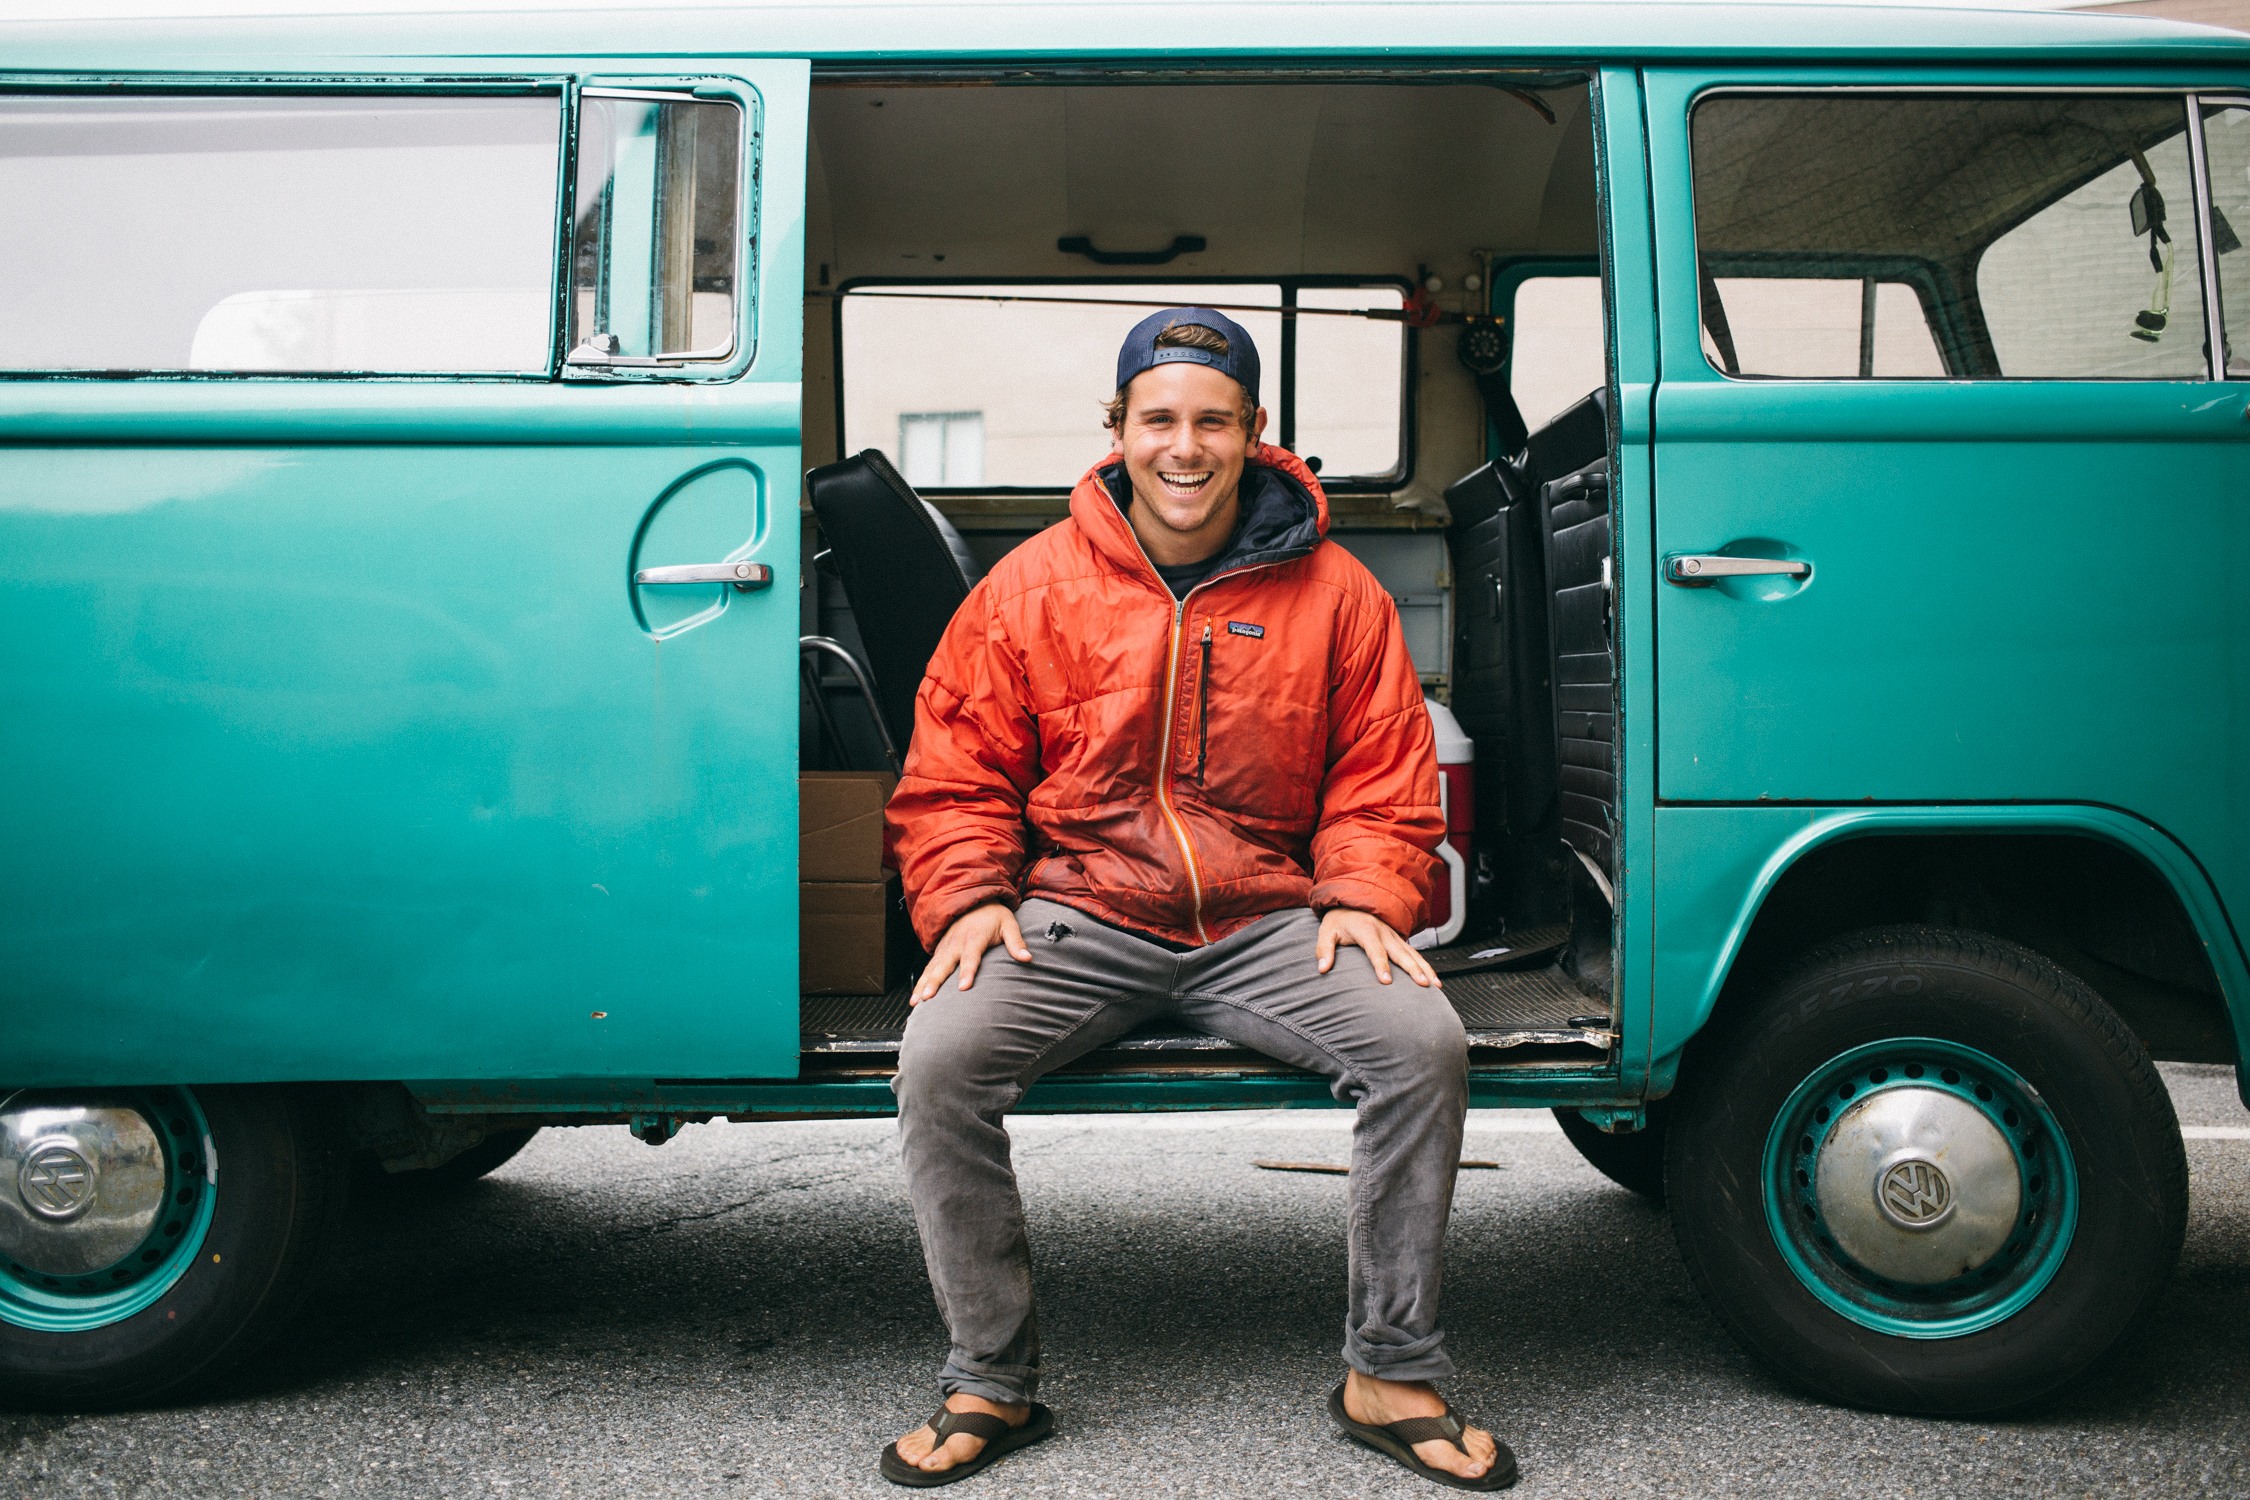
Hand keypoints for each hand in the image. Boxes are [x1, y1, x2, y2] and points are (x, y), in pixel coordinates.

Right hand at [911, 902, 1030, 1004]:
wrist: (972, 899)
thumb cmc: (993, 915)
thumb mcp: (1009, 924)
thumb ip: (1016, 942)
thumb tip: (1028, 958)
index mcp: (974, 937)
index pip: (971, 957)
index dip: (967, 972)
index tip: (963, 987)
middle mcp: (956, 943)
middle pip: (944, 965)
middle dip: (934, 982)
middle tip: (927, 998)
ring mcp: (945, 947)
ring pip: (932, 968)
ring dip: (922, 985)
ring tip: (916, 1002)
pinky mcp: (939, 951)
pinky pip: (928, 968)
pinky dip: (919, 982)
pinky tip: (915, 998)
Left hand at [1316, 908, 1438, 987]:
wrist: (1352, 901)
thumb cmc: (1339, 919)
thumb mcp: (1326, 931)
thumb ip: (1324, 949)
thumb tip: (1323, 968)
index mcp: (1366, 930)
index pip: (1375, 950)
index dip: (1381, 965)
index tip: (1387, 981)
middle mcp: (1384, 932)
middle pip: (1400, 953)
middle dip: (1412, 969)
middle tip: (1423, 985)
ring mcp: (1394, 935)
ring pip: (1413, 954)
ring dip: (1425, 969)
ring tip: (1435, 985)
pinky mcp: (1399, 940)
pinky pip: (1415, 954)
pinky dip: (1426, 966)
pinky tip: (1434, 980)